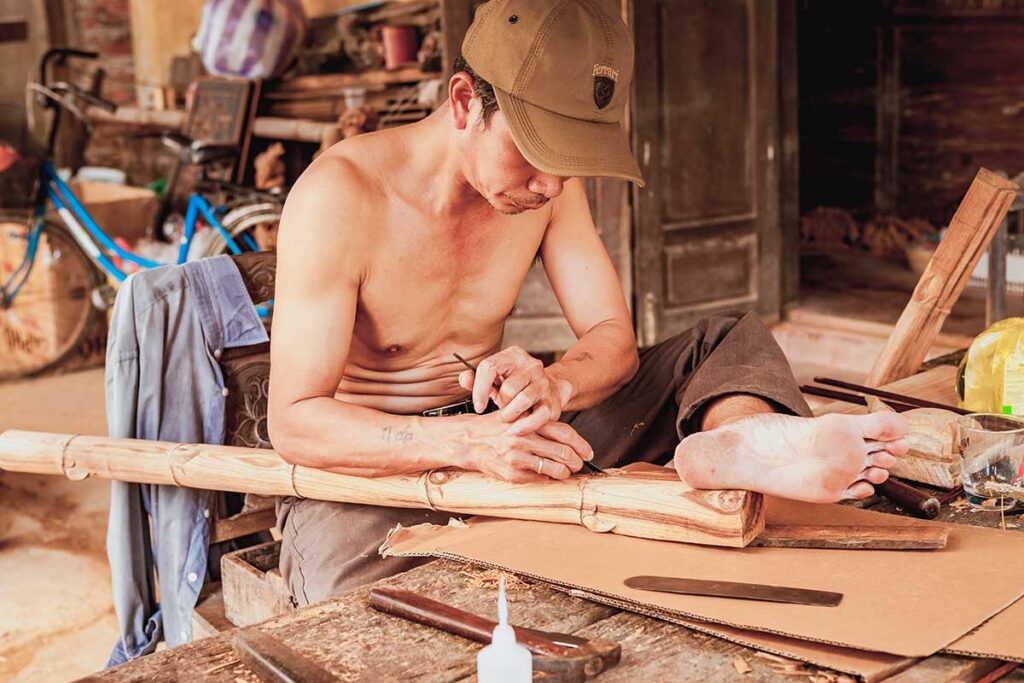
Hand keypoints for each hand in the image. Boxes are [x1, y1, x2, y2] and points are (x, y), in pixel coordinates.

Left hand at [458, 346, 572, 435]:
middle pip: (508, 387)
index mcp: (512, 356)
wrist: (550, 389)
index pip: (490, 367)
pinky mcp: (551, 401)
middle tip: (499, 411)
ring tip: (506, 419)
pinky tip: (516, 430)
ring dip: (510, 414)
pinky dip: (525, 426)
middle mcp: (531, 365)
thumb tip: (464, 378)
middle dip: (501, 403)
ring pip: (523, 400)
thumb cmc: (516, 387)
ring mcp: (543, 383)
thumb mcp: (495, 380)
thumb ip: (476, 380)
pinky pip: (538, 416)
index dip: (480, 389)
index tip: (478, 407)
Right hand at [458, 412, 593, 482]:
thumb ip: (541, 423)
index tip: (588, 452)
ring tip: (564, 471)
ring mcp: (518, 457)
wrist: (468, 440)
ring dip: (565, 473)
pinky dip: (546, 478)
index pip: (565, 433)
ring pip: (555, 469)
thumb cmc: (496, 428)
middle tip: (579, 465)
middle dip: (577, 462)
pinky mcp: (512, 473)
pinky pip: (539, 479)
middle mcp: (524, 438)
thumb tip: (570, 439)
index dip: (581, 445)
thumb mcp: (518, 416)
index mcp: (529, 421)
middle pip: (564, 453)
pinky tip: (545, 474)